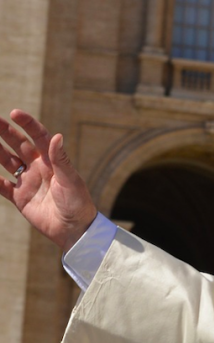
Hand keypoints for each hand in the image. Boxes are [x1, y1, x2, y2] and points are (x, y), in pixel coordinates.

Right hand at [0, 109, 96, 251]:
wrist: (74, 229)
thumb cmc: (77, 203)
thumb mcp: (70, 180)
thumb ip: (61, 159)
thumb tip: (57, 136)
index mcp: (52, 162)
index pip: (39, 137)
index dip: (28, 124)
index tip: (15, 113)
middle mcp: (39, 168)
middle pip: (19, 145)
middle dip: (6, 132)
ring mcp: (28, 182)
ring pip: (7, 161)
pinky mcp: (19, 198)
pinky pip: (1, 186)